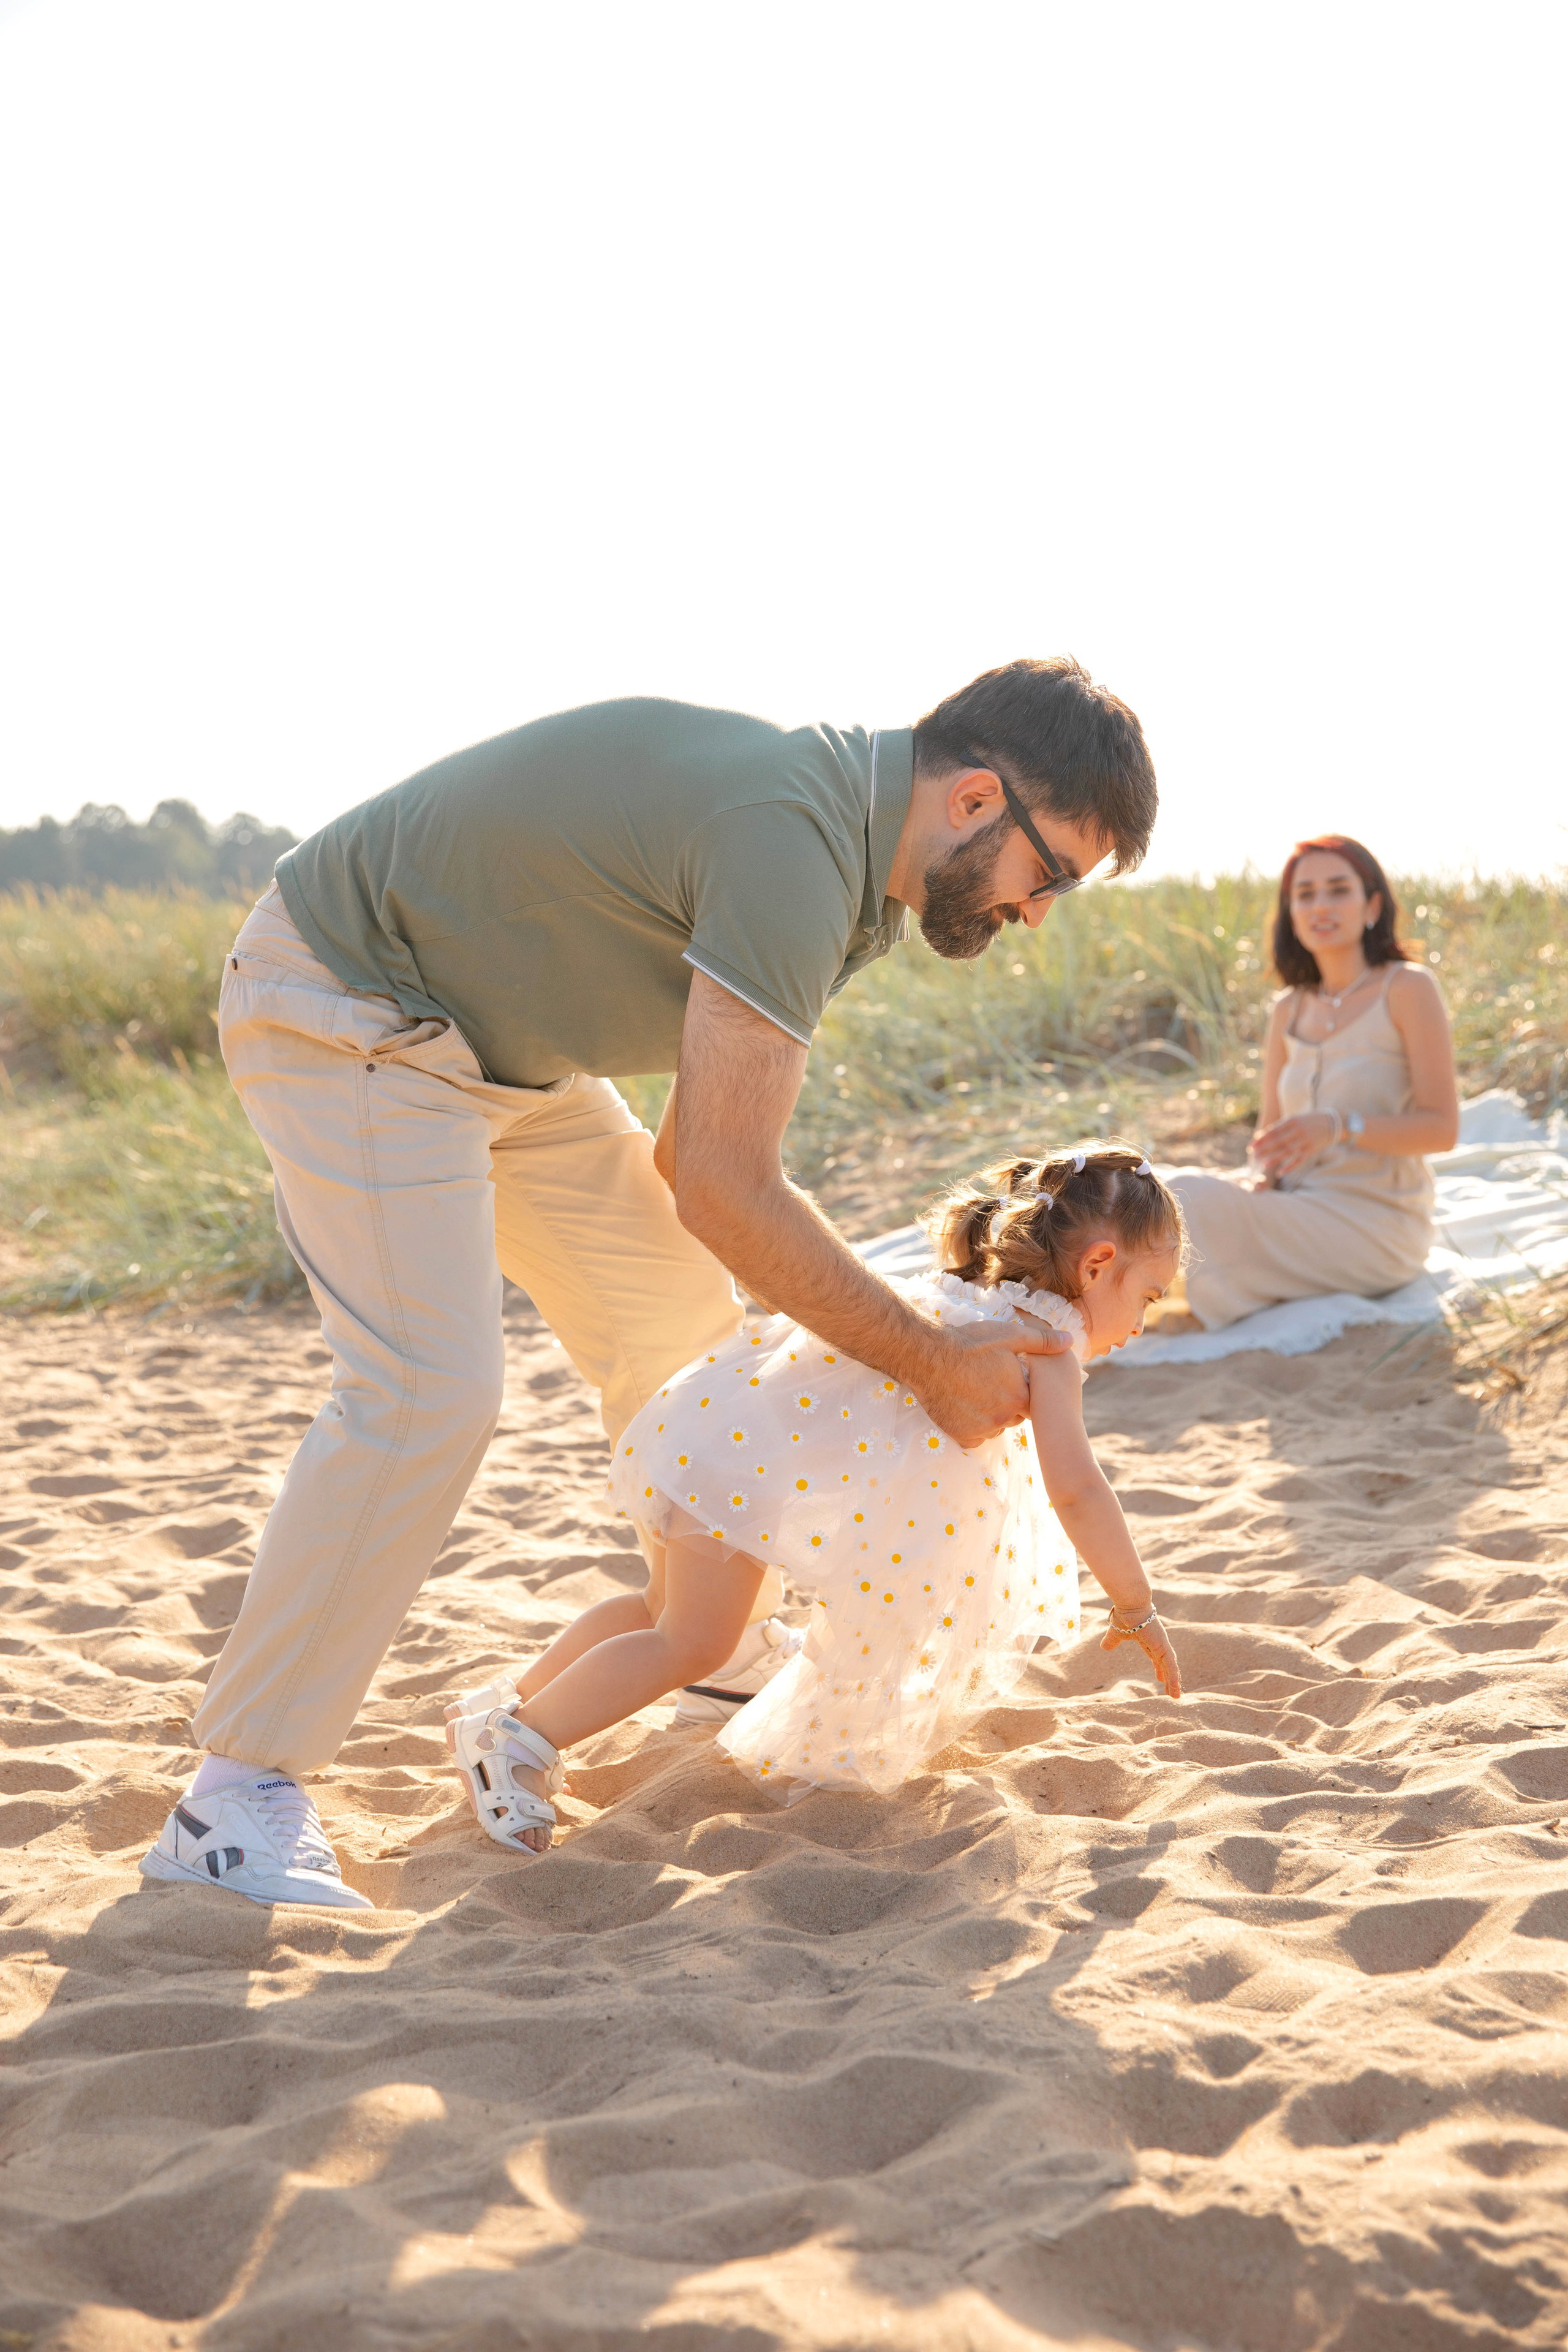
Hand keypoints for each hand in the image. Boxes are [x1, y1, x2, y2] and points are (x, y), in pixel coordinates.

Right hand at [912, 1315, 1073, 1448]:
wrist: (928, 1357)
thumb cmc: (970, 1343)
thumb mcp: (1009, 1335)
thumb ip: (1041, 1341)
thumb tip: (1070, 1340)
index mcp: (1020, 1396)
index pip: (1030, 1402)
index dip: (1019, 1389)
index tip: (1004, 1378)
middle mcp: (1005, 1417)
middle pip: (1012, 1416)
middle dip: (1004, 1404)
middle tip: (986, 1384)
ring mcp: (983, 1429)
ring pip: (993, 1427)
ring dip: (988, 1416)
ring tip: (971, 1393)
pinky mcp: (962, 1436)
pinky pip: (974, 1438)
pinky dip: (970, 1428)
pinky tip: (962, 1408)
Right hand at [1102, 1604, 1181, 1697]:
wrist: (1130, 1605)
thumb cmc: (1124, 1615)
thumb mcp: (1116, 1633)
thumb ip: (1112, 1640)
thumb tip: (1104, 1647)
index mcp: (1149, 1639)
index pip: (1156, 1657)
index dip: (1159, 1668)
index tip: (1160, 1678)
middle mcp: (1158, 1643)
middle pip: (1166, 1664)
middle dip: (1169, 1677)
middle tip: (1171, 1691)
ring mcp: (1162, 1645)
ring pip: (1171, 1667)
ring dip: (1173, 1681)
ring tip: (1175, 1695)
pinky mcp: (1163, 1647)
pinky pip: (1171, 1665)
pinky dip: (1173, 1677)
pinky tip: (1175, 1688)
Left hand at [1248, 1110, 1337, 1178]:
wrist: (1331, 1122)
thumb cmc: (1307, 1121)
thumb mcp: (1293, 1120)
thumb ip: (1278, 1128)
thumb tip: (1259, 1136)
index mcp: (1291, 1121)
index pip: (1272, 1131)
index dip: (1260, 1140)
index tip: (1250, 1147)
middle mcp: (1297, 1130)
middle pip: (1278, 1141)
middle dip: (1265, 1149)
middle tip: (1254, 1156)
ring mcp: (1304, 1140)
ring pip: (1287, 1151)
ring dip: (1275, 1159)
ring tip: (1263, 1165)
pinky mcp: (1311, 1149)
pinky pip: (1298, 1160)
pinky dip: (1289, 1167)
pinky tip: (1280, 1173)